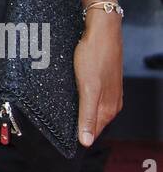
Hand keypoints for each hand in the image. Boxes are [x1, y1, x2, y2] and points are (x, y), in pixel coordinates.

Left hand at [74, 11, 122, 145]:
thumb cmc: (95, 55)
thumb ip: (87, 116)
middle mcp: (112, 102)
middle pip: (92, 121)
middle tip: (59, 118)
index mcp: (109, 108)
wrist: (102, 29)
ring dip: (79, 109)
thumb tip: (87, 141)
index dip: (78, 134)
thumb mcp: (88, 89)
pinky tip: (73, 92)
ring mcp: (109, 91)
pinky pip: (91, 95)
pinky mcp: (104, 80)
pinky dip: (81, 96)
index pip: (93, 132)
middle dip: (78, 122)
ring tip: (64, 105)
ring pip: (91, 108)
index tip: (61, 135)